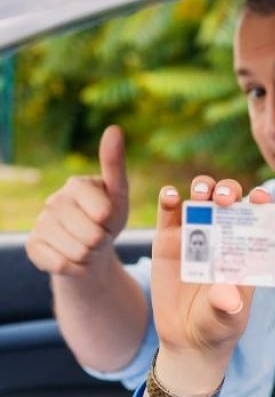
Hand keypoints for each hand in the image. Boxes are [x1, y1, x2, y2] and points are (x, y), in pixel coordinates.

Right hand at [26, 125, 128, 279]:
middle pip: (92, 236)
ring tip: (87, 245)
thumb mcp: (119, 194)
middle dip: (102, 241)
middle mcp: (53, 200)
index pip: (103, 213)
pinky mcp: (32, 245)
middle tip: (98, 234)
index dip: (111, 222)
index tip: (107, 216)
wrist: (89, 248)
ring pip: (78, 252)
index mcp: (76, 184)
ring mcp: (40, 223)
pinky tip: (72, 257)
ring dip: (90, 255)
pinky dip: (75, 268)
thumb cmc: (108, 218)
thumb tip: (113, 128)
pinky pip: (61, 265)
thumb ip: (115, 164)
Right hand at [149, 177, 272, 393]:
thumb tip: (226, 295)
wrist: (188, 340)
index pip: (259, 215)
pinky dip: (168, 199)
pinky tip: (170, 195)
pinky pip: (168, 214)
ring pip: (200, 199)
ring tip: (201, 194)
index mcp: (246, 247)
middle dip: (229, 191)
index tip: (261, 198)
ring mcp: (195, 234)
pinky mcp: (167, 241)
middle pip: (229, 199)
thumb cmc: (219, 326)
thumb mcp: (228, 318)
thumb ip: (228, 306)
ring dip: (202, 188)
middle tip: (224, 198)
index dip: (262, 201)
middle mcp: (223, 234)